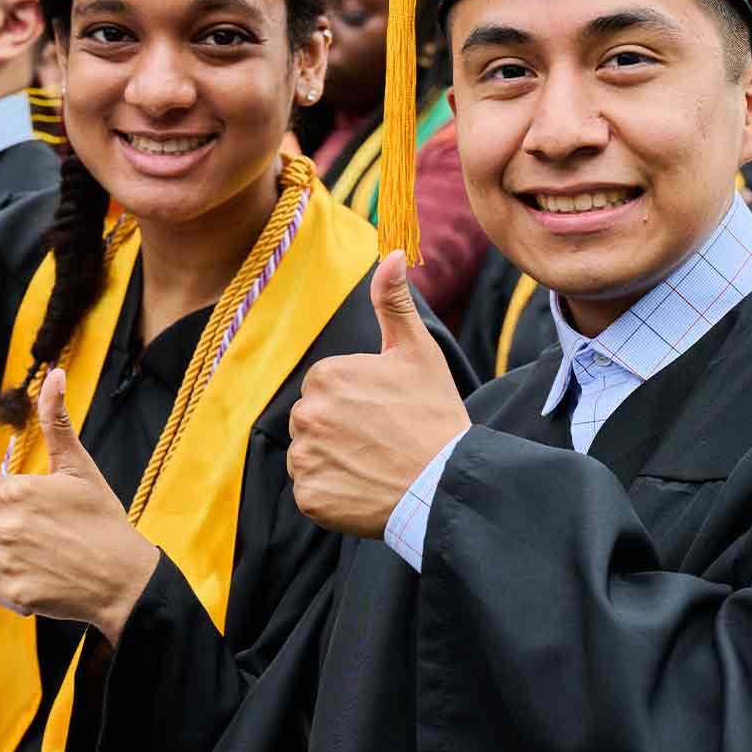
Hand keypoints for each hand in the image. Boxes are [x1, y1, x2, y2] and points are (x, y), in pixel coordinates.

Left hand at [0, 369, 158, 645]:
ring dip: (2, 557)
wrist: (125, 577)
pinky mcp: (12, 594)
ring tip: (39, 555)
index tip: (34, 509)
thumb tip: (54, 372)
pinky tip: (40, 576)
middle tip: (40, 534)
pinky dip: (10, 584)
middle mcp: (4, 525)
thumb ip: (57, 422)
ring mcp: (7, 562)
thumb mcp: (80, 467)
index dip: (6, 502)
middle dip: (2, 529)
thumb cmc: (103, 519)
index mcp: (15, 491)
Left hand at [288, 252, 470, 537]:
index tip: (386, 414)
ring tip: (375, 466)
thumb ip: (393, 302)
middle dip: (341, 430)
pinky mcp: (310, 498)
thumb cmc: (434, 414)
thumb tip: (391, 254)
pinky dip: (334, 495)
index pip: (327, 388)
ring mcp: (306, 459)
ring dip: (335, 462)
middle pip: (314, 421)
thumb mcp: (417, 351)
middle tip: (382, 441)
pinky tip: (365, 490)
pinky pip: (312, 493)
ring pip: (311, 456)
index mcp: (326, 375)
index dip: (357, 401)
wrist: (445, 482)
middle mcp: (306, 415)